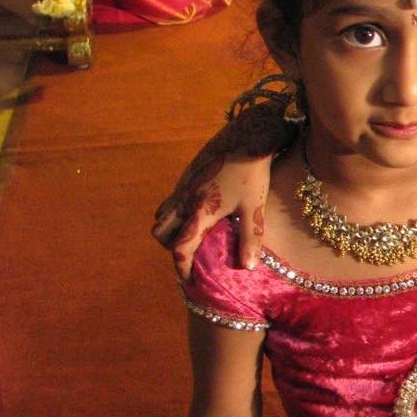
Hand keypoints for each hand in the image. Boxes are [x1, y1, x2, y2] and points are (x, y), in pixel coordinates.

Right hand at [153, 153, 270, 279]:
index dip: (183, 268)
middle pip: (162, 233)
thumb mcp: (254, 207)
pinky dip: (177, 212)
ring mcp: (183, 185)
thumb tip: (246, 268)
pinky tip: (199, 213)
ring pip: (163, 215)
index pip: (181, 248)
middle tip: (191, 256)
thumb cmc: (252, 172)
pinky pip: (172, 199)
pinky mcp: (187, 174)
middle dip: (172, 247)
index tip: (189, 281)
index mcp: (199, 212)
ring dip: (171, 229)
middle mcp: (184, 200)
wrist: (247, 135)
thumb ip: (249, 239)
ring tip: (193, 237)